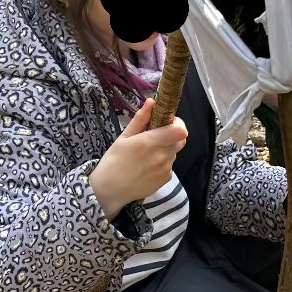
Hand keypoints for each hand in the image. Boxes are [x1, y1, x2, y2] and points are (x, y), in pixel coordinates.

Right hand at [90, 96, 187, 218]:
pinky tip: (147, 166)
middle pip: (181, 140)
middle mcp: (161, 156)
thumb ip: (140, 120)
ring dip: (166, 149)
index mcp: (150, 142)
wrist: (110, 190)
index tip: (167, 121)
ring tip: (147, 154)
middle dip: (172, 135)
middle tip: (157, 136)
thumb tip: (152, 101)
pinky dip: (163, 162)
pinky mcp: (166, 179)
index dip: (177, 123)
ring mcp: (166, 169)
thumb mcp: (124, 137)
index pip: (180, 130)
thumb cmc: (114, 160)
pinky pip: (170, 165)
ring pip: (174, 152)